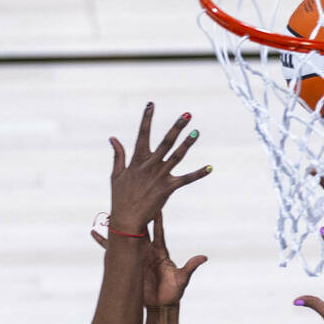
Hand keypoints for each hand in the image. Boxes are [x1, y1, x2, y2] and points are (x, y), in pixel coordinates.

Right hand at [92, 211, 206, 306]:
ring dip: (119, 225)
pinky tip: (94, 234)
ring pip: (126, 236)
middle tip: (131, 199)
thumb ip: (190, 267)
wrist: (161, 306)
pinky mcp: (127, 264)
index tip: (155, 200)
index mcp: (160, 251)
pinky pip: (113, 252)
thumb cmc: (174, 293)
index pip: (158, 229)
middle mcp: (147, 250)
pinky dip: (104, 243)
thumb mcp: (182, 279)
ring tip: (110, 212)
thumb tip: (204, 257)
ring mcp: (136, 256)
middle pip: (141, 228)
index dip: (156, 216)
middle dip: (136, 215)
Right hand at [107, 104, 210, 233]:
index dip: (147, 119)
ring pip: (177, 156)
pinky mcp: (168, 188)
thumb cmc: (120, 197)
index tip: (151, 104)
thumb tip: (113, 138)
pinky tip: (210, 167)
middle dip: (176, 127)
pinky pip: (186, 179)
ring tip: (197, 132)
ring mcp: (160, 176)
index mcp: (137, 160)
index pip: (142, 134)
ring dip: (187, 144)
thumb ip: (118, 155)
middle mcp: (150, 165)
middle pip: (166, 142)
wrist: (126, 219)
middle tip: (187, 115)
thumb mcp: (116, 175)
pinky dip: (199, 174)